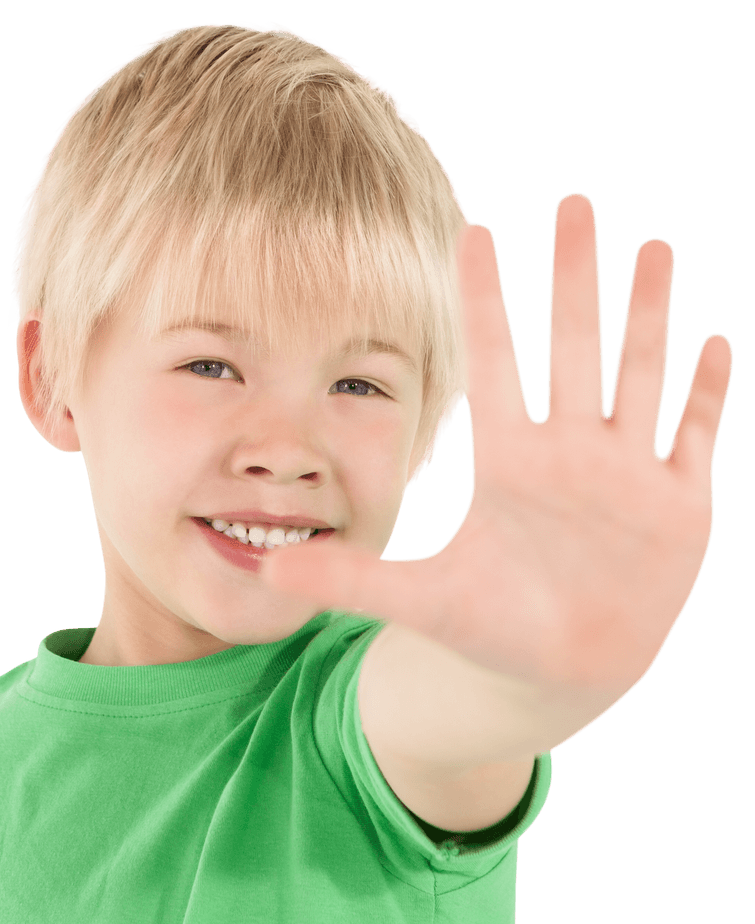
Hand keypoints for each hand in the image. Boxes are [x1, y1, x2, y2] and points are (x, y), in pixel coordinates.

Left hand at [261, 193, 732, 699]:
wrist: (554, 673)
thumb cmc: (486, 630)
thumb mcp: (420, 600)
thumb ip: (348, 580)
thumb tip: (262, 572)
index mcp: (510, 461)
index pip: (496, 363)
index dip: (486, 300)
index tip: (474, 231)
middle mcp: (569, 451)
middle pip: (575, 346)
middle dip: (576, 277)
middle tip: (575, 202)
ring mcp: (627, 474)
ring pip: (641, 375)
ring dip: (650, 314)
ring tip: (654, 248)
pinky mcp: (678, 508)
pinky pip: (695, 437)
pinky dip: (706, 394)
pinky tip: (717, 343)